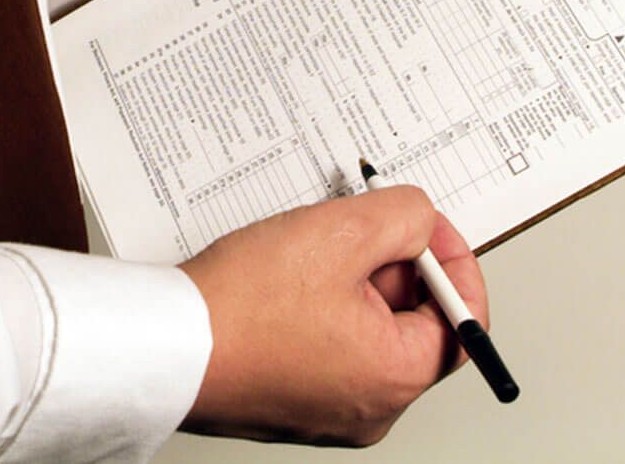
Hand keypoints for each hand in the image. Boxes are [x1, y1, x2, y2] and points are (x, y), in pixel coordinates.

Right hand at [178, 186, 486, 445]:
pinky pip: (333, 340)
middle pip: (415, 319)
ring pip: (370, 325)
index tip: (426, 225)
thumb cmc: (240, 305)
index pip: (463, 318)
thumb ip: (405, 217)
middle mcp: (369, 408)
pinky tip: (290, 275)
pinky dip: (326, 300)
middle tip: (360, 224)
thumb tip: (423, 220)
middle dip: (394, 261)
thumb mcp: (341, 232)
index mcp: (394, 378)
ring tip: (314, 248)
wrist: (161, 345)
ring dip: (356, 276)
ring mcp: (329, 407)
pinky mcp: (295, 397)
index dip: (452, 258)